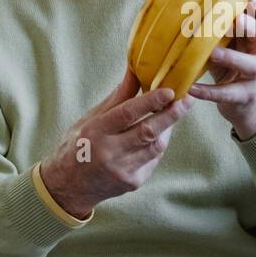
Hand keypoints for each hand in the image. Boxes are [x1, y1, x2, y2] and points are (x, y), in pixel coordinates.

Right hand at [39, 64, 192, 218]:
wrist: (68, 186)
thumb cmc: (78, 145)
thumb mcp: (91, 118)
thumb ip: (117, 97)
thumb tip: (136, 70)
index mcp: (95, 132)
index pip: (127, 113)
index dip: (151, 101)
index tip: (170, 90)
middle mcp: (109, 153)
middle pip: (148, 131)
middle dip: (171, 115)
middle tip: (187, 100)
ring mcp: (122, 171)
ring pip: (156, 146)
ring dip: (168, 129)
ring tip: (174, 113)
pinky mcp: (133, 183)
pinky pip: (153, 159)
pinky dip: (158, 145)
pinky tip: (158, 135)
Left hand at [187, 0, 255, 140]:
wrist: (248, 106)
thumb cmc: (234, 69)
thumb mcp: (230, 47)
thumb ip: (219, 31)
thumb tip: (190, 9)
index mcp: (255, 39)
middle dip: (251, 26)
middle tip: (237, 18)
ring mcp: (254, 77)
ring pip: (250, 65)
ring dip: (231, 57)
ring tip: (213, 53)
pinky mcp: (244, 97)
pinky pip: (227, 93)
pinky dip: (208, 91)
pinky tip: (191, 88)